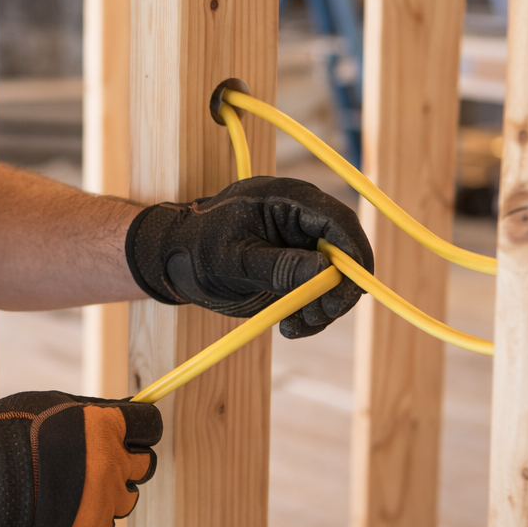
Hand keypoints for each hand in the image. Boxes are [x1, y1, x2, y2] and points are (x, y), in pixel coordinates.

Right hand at [0, 391, 159, 526]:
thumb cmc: (5, 433)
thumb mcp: (53, 404)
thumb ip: (94, 412)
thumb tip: (124, 414)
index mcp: (107, 428)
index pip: (151, 426)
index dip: (139, 429)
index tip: (129, 432)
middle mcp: (112, 466)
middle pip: (144, 465)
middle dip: (126, 460)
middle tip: (95, 460)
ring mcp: (101, 505)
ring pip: (125, 499)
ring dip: (108, 491)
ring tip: (70, 486)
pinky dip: (87, 519)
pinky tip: (58, 508)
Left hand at [123, 175, 373, 338]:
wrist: (173, 261)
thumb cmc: (195, 248)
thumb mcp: (233, 260)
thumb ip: (278, 266)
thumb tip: (327, 272)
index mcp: (286, 199)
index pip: (338, 220)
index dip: (354, 253)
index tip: (353, 287)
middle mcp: (300, 220)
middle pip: (346, 252)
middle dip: (339, 289)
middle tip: (321, 316)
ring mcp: (300, 245)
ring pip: (336, 279)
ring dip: (324, 308)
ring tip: (294, 326)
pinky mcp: (295, 269)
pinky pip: (318, 294)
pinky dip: (312, 313)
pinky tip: (290, 327)